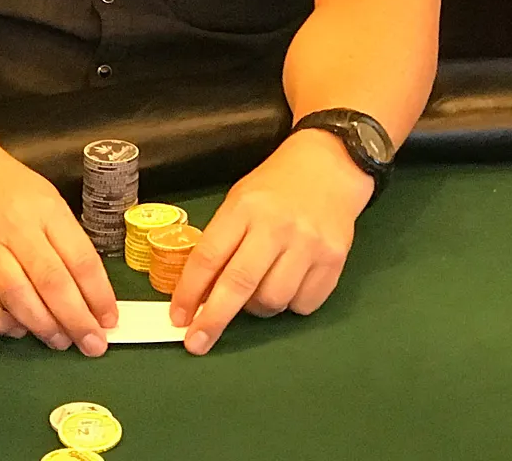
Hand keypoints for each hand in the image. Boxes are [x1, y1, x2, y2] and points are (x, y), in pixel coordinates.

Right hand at [0, 146, 117, 355]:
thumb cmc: (7, 188)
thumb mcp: (47, 199)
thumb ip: (64, 240)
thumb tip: (88, 292)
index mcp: (46, 209)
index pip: (81, 259)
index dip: (99, 295)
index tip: (110, 320)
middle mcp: (16, 227)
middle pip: (52, 281)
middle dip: (77, 319)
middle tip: (93, 344)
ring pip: (17, 294)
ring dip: (43, 325)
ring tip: (61, 341)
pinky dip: (1, 319)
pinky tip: (18, 329)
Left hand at [169, 129, 372, 354]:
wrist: (328, 167)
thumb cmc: (274, 188)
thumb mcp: (239, 202)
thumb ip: (223, 243)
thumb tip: (200, 295)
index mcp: (244, 208)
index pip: (209, 257)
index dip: (189, 292)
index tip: (177, 318)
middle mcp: (276, 226)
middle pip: (239, 284)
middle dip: (213, 319)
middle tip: (196, 344)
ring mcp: (308, 244)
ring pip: (272, 300)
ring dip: (256, 309)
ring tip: (256, 291)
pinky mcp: (334, 260)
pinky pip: (303, 304)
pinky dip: (290, 304)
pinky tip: (289, 284)